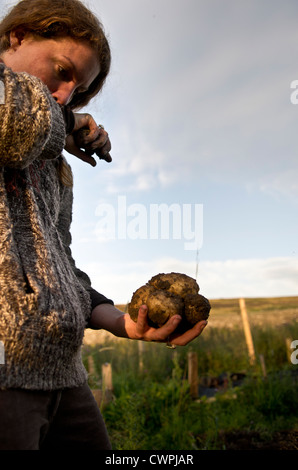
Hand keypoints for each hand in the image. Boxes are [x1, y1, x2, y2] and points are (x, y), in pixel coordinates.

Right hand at [64, 113, 110, 165]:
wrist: (56, 128)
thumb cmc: (62, 138)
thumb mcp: (75, 150)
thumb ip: (85, 156)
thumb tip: (95, 164)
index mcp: (88, 138)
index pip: (101, 145)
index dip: (105, 152)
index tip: (109, 160)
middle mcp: (90, 130)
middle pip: (106, 140)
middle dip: (105, 148)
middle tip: (102, 154)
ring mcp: (91, 124)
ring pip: (104, 135)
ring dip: (98, 144)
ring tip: (89, 147)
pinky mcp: (89, 119)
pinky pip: (96, 131)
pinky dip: (90, 138)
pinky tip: (83, 140)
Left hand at [90, 303, 206, 346]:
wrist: (125, 325)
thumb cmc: (147, 315)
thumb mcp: (160, 311)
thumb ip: (171, 305)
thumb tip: (185, 287)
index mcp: (169, 334)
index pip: (186, 336)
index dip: (196, 331)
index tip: (205, 320)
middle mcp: (162, 338)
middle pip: (179, 340)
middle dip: (191, 332)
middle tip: (199, 322)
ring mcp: (150, 336)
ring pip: (162, 335)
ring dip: (171, 326)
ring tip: (176, 316)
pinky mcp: (138, 332)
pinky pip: (141, 323)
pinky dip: (142, 314)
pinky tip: (144, 305)